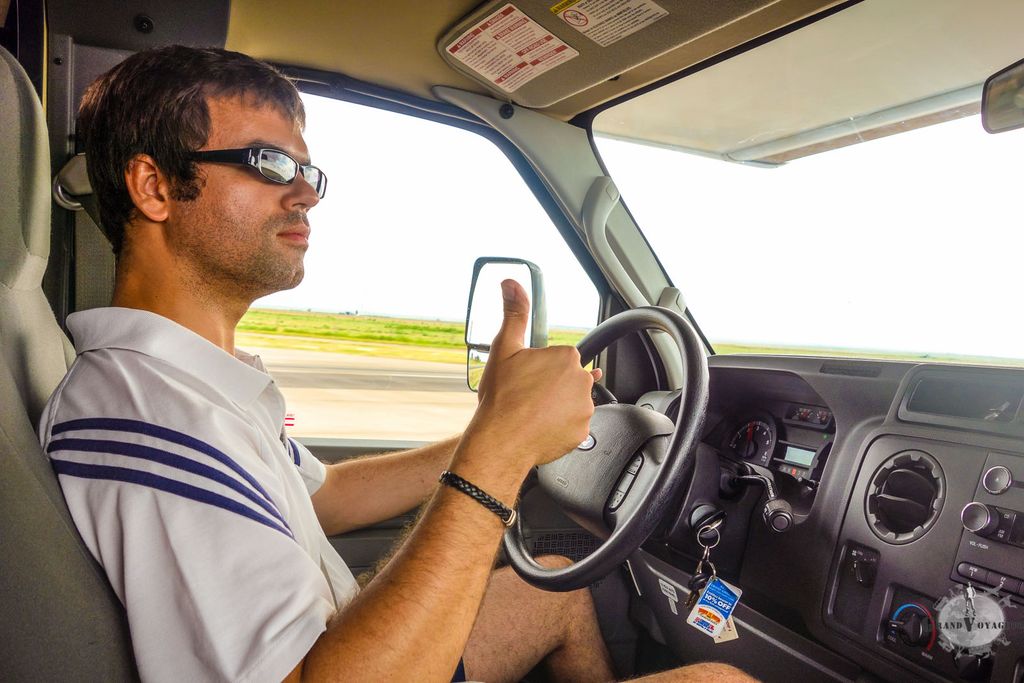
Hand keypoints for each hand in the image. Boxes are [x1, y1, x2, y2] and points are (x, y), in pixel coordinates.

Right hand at [471, 280, 600, 468]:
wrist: (499, 441)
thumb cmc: (501, 398)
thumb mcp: (504, 349)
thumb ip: (514, 314)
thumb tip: (512, 284)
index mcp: (566, 357)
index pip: (560, 358)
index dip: (541, 369)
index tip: (527, 379)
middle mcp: (581, 381)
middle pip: (568, 379)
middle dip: (551, 386)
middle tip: (527, 397)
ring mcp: (584, 408)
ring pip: (571, 402)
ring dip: (557, 406)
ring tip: (532, 413)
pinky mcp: (582, 432)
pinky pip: (573, 425)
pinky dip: (560, 426)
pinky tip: (540, 427)